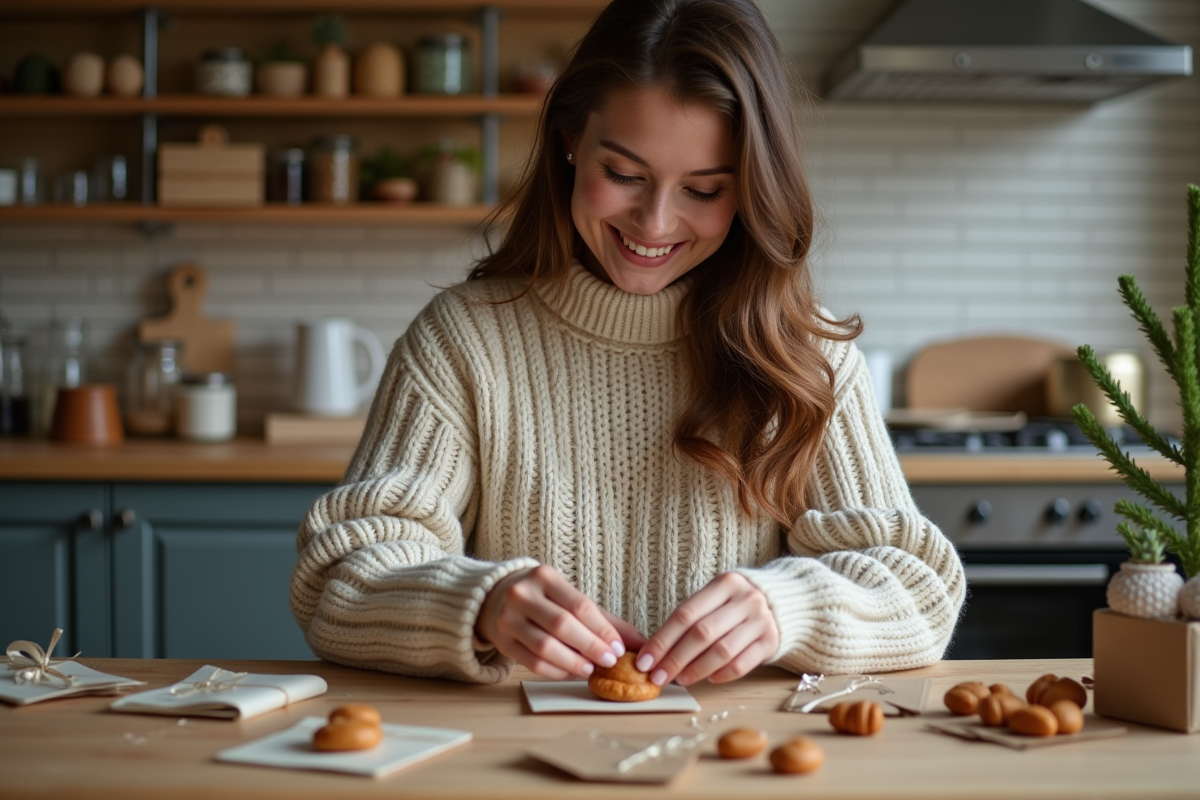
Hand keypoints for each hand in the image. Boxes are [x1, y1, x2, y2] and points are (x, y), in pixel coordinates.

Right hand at [475, 564, 641, 679]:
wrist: (497, 597)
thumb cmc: (545, 598)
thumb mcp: (572, 599)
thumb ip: (606, 621)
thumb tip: (642, 644)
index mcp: (544, 576)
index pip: (579, 605)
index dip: (601, 630)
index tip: (619, 649)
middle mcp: (522, 594)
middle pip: (562, 625)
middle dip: (590, 647)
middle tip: (609, 662)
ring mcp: (507, 618)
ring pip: (545, 647)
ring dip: (574, 663)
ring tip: (591, 670)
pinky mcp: (502, 641)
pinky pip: (532, 663)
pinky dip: (556, 671)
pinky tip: (572, 672)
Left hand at [634, 572, 778, 686]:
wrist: (781, 600)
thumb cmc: (734, 602)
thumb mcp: (715, 597)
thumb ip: (690, 619)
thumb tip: (656, 653)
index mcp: (725, 583)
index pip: (686, 615)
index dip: (662, 640)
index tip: (644, 661)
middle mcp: (745, 599)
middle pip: (702, 634)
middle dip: (674, 659)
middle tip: (657, 677)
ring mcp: (761, 621)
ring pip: (721, 651)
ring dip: (696, 669)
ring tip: (680, 680)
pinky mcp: (771, 641)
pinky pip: (742, 664)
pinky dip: (722, 674)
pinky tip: (708, 679)